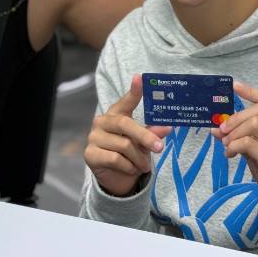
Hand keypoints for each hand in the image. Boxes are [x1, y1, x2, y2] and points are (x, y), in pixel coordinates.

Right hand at [84, 75, 171, 196]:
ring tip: (144, 165)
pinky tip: (131, 169)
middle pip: (125, 124)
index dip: (133, 91)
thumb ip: (152, 134)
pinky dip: (129, 167)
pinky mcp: (90, 154)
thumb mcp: (143, 143)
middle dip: (145, 137)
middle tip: (159, 147)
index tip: (140, 78)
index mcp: (115, 114)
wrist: (116, 179)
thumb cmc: (130, 155)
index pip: (125, 101)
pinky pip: (116, 159)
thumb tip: (167, 127)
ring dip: (139, 159)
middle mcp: (102, 122)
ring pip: (124, 146)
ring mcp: (94, 137)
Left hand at [211, 81, 257, 218]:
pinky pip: (249, 144)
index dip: (251, 91)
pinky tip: (230, 153)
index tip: (234, 87)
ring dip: (234, 132)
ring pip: (254, 124)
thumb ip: (241, 134)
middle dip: (236, 117)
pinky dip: (234, 145)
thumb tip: (215, 127)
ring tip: (226, 143)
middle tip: (223, 129)